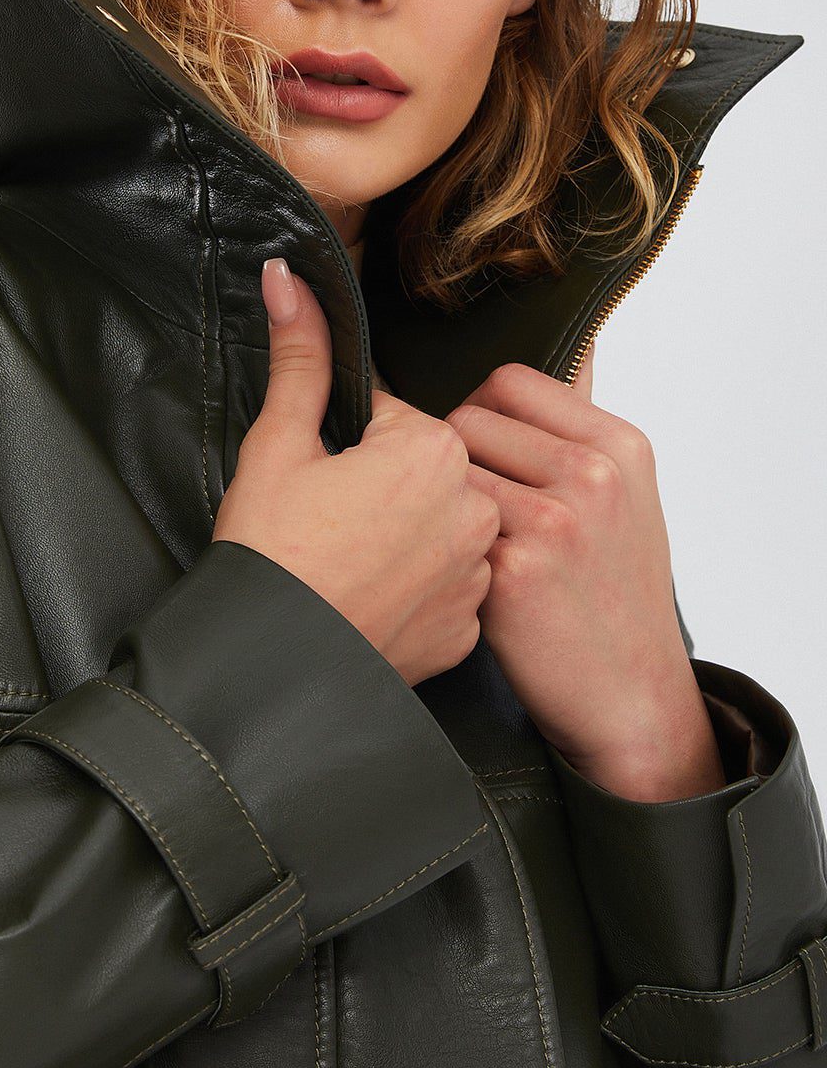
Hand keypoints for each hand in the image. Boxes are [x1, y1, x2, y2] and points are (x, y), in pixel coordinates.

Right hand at [213, 259, 500, 685]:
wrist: (266, 661)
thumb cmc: (269, 554)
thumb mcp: (277, 444)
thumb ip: (300, 357)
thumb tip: (289, 278)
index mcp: (433, 449)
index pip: (393, 420)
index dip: (345, 448)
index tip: (317, 485)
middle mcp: (474, 507)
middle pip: (424, 473)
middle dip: (380, 489)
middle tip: (327, 526)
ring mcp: (477, 572)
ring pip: (440, 530)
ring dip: (403, 539)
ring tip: (349, 565)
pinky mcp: (468, 628)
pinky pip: (447, 589)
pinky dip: (414, 592)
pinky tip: (371, 600)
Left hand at [444, 343, 722, 795]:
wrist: (631, 695)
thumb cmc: (616, 597)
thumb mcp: (626, 500)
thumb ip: (578, 437)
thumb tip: (536, 372)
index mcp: (619, 445)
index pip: (510, 381)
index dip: (477, 411)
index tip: (473, 449)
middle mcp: (592, 474)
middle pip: (467, 420)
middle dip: (452, 459)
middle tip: (461, 506)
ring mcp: (553, 521)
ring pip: (445, 472)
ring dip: (438, 504)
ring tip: (459, 543)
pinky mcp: (513, 570)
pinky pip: (439, 529)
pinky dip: (437, 551)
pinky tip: (457, 577)